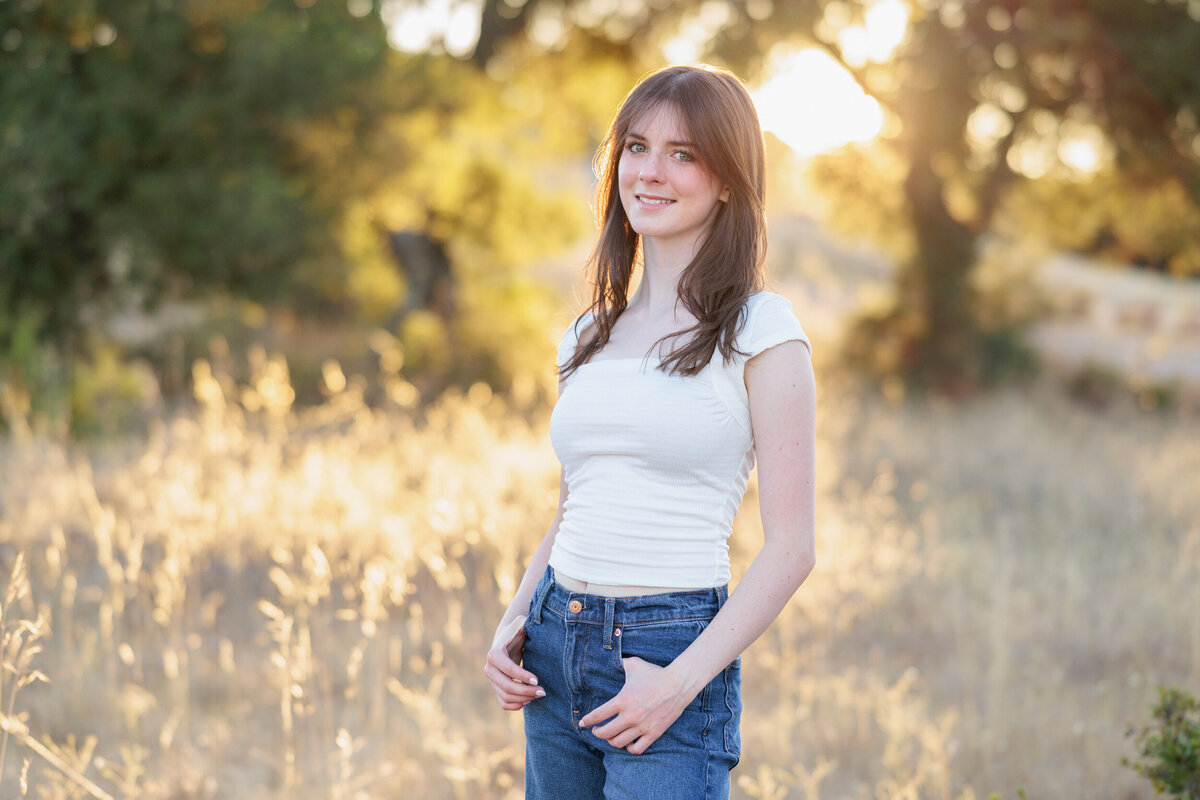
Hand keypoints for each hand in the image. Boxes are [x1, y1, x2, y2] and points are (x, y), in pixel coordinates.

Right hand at [483, 615, 544, 709]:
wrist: (506, 643)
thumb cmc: (516, 634)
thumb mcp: (519, 627)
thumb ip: (522, 625)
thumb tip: (525, 625)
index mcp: (494, 654)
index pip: (508, 669)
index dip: (522, 676)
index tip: (538, 680)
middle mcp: (489, 669)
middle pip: (506, 686)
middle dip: (526, 691)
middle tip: (543, 692)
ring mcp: (491, 681)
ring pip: (506, 697)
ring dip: (524, 699)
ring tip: (539, 694)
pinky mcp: (495, 689)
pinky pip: (504, 703)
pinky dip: (516, 705)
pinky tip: (529, 700)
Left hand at [578, 656, 693, 753]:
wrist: (678, 684)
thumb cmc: (655, 674)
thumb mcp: (634, 665)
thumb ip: (620, 663)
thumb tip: (611, 659)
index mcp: (622, 700)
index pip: (597, 715)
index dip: (587, 721)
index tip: (583, 723)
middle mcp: (629, 716)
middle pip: (605, 733)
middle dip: (597, 733)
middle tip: (596, 730)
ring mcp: (641, 727)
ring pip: (618, 742)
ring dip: (611, 741)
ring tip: (611, 736)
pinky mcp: (653, 733)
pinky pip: (637, 749)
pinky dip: (629, 747)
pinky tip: (627, 742)